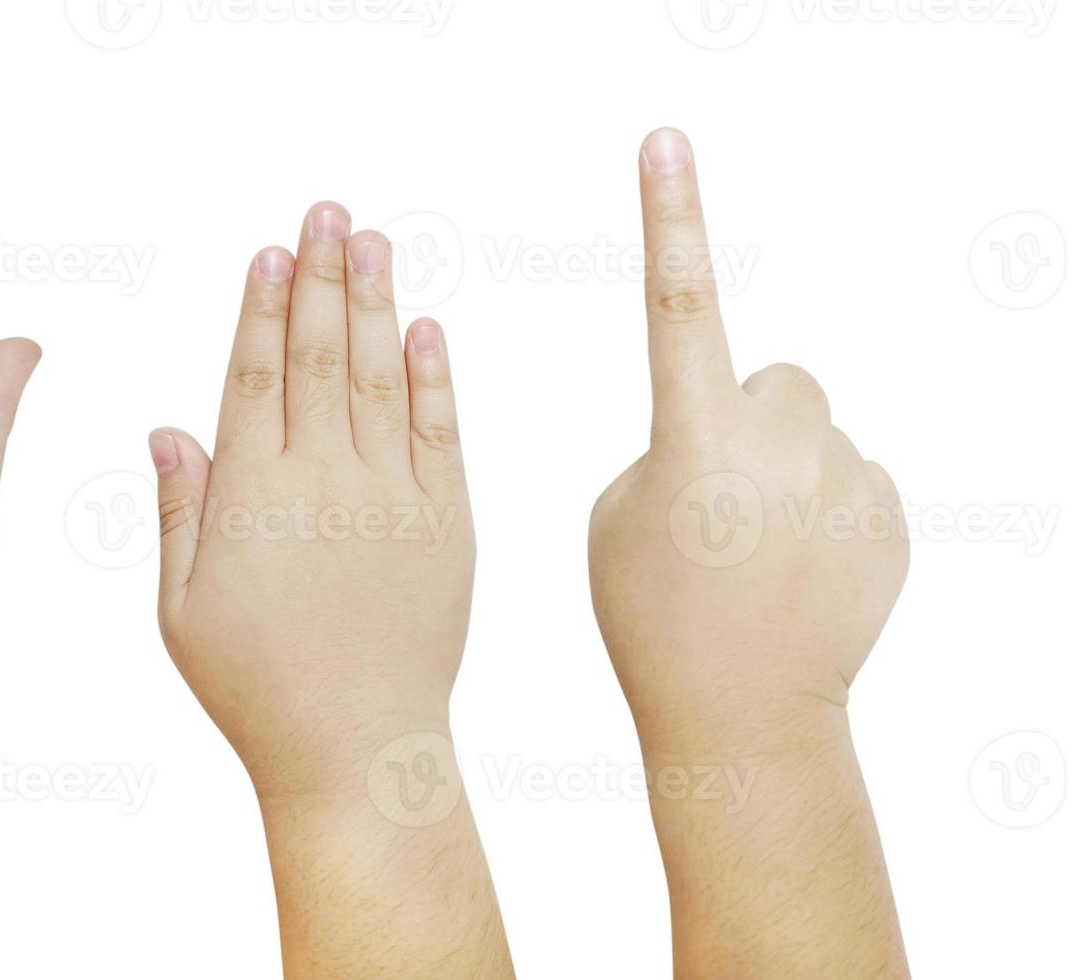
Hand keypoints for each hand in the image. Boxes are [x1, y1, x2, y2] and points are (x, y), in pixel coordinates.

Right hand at [151, 205, 511, 978]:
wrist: (355, 748)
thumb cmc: (253, 687)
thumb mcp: (182, 607)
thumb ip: (181, 511)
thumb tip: (171, 429)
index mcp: (252, 495)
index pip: (256, 375)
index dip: (263, 307)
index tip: (269, 250)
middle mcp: (323, 480)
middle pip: (321, 355)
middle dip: (320, 276)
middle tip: (326, 211)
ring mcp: (391, 498)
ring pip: (382, 377)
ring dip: (376, 301)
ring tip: (372, 239)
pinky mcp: (448, 524)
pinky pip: (441, 433)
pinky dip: (434, 377)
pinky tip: (426, 327)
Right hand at [588, 128, 906, 740]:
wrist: (745, 715)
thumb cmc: (653, 618)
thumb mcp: (616, 517)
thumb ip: (666, 446)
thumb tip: (729, 430)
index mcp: (691, 436)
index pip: (677, 301)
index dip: (670, 216)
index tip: (666, 144)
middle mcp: (777, 441)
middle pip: (771, 378)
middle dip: (745, 416)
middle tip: (714, 499)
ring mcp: (842, 476)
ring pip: (812, 433)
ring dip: (786, 471)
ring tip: (754, 551)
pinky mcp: (887, 514)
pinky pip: (850, 481)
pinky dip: (824, 515)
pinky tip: (797, 574)